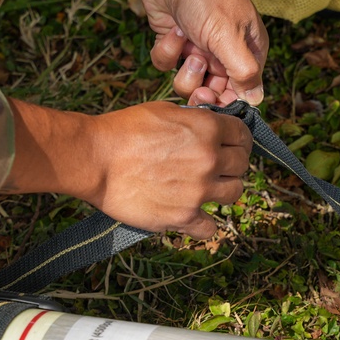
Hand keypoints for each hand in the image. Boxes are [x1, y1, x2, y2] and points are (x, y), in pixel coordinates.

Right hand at [3, 99, 251, 237]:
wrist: (96, 159)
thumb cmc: (124, 131)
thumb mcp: (164, 111)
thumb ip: (195, 121)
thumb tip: (212, 127)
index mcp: (207, 129)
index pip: (243, 134)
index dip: (238, 139)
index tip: (232, 145)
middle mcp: (209, 159)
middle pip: (242, 165)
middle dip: (232, 164)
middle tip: (218, 167)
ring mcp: (199, 191)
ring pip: (234, 194)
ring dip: (223, 191)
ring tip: (207, 190)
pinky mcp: (184, 217)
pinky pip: (211, 227)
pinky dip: (205, 224)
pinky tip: (194, 216)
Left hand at [139, 0, 267, 106]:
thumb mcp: (231, 38)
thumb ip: (245, 73)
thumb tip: (256, 101)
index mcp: (246, 53)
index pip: (241, 92)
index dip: (227, 102)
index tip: (215, 100)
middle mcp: (223, 54)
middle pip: (212, 93)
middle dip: (202, 91)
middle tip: (200, 85)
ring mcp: (197, 49)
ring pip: (187, 83)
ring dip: (185, 70)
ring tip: (190, 47)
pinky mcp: (174, 43)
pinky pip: (167, 64)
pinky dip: (167, 50)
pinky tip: (174, 31)